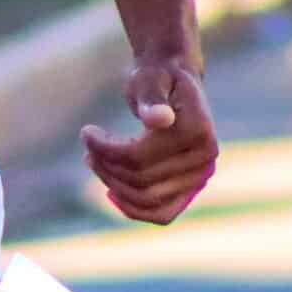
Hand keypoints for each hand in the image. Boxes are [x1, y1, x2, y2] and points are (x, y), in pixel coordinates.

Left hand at [81, 58, 218, 224]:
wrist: (174, 83)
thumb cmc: (158, 77)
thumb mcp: (151, 78)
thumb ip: (153, 98)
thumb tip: (159, 119)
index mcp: (198, 132)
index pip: (140, 156)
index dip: (106, 149)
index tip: (86, 131)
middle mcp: (205, 160)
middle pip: (141, 180)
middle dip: (106, 166)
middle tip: (89, 146)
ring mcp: (200, 178)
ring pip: (147, 200)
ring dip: (113, 184)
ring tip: (93, 161)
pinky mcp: (191, 189)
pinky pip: (162, 213)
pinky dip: (134, 209)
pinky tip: (111, 192)